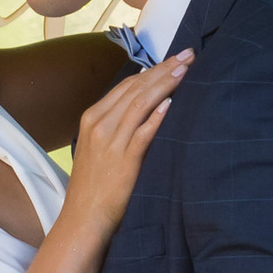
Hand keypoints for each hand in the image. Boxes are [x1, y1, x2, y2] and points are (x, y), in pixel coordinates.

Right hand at [61, 49, 189, 242]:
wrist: (83, 217)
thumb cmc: (94, 185)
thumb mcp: (98, 147)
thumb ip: (116, 125)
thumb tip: (145, 106)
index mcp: (92, 118)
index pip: (127, 85)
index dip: (152, 69)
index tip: (174, 59)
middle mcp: (100, 124)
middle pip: (137, 88)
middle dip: (164, 69)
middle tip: (188, 55)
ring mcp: (111, 141)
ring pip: (141, 103)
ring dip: (166, 83)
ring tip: (187, 69)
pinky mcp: (124, 160)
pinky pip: (143, 132)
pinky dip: (158, 116)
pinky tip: (172, 103)